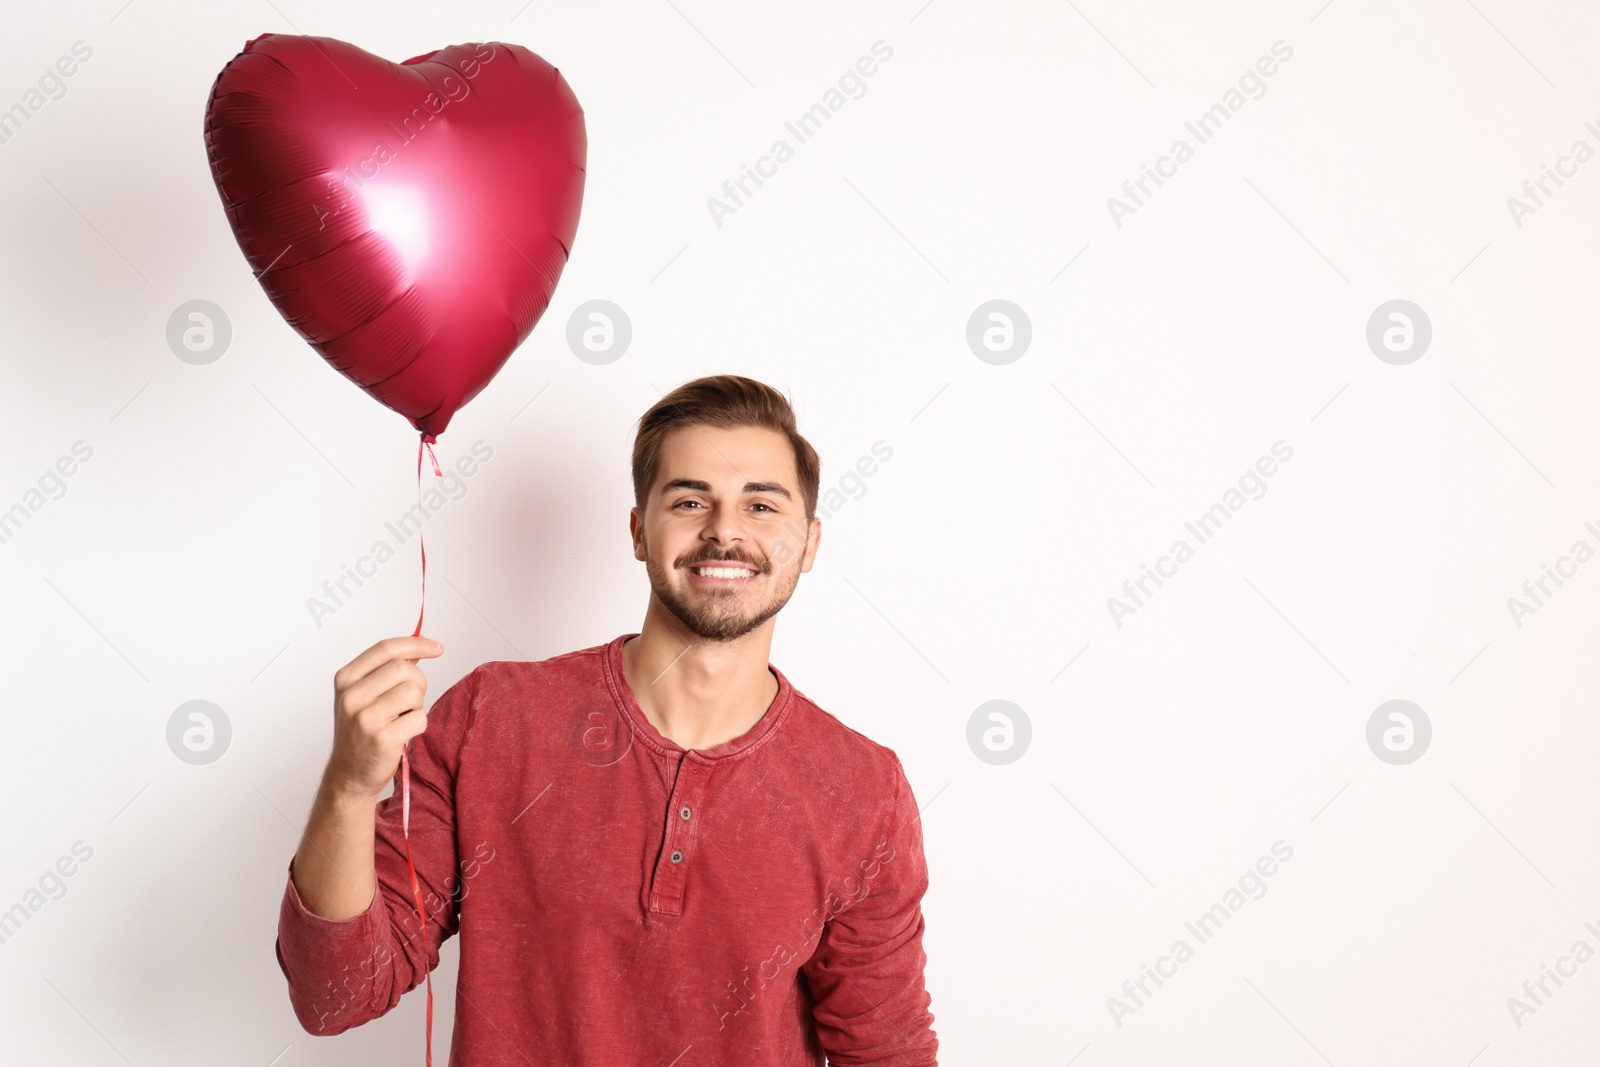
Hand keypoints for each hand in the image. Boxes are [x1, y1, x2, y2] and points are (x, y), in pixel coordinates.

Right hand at [324, 635, 443, 800]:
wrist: (349, 774)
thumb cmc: (362, 731)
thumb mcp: (363, 695)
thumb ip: (385, 670)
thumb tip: (420, 645)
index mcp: (346, 679)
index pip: (386, 648)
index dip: (416, 644)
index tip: (437, 648)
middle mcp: (351, 696)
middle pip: (405, 668)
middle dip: (418, 682)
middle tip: (410, 701)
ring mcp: (365, 717)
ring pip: (414, 692)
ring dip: (417, 705)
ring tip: (401, 718)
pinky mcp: (382, 738)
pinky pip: (420, 718)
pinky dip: (418, 726)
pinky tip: (402, 734)